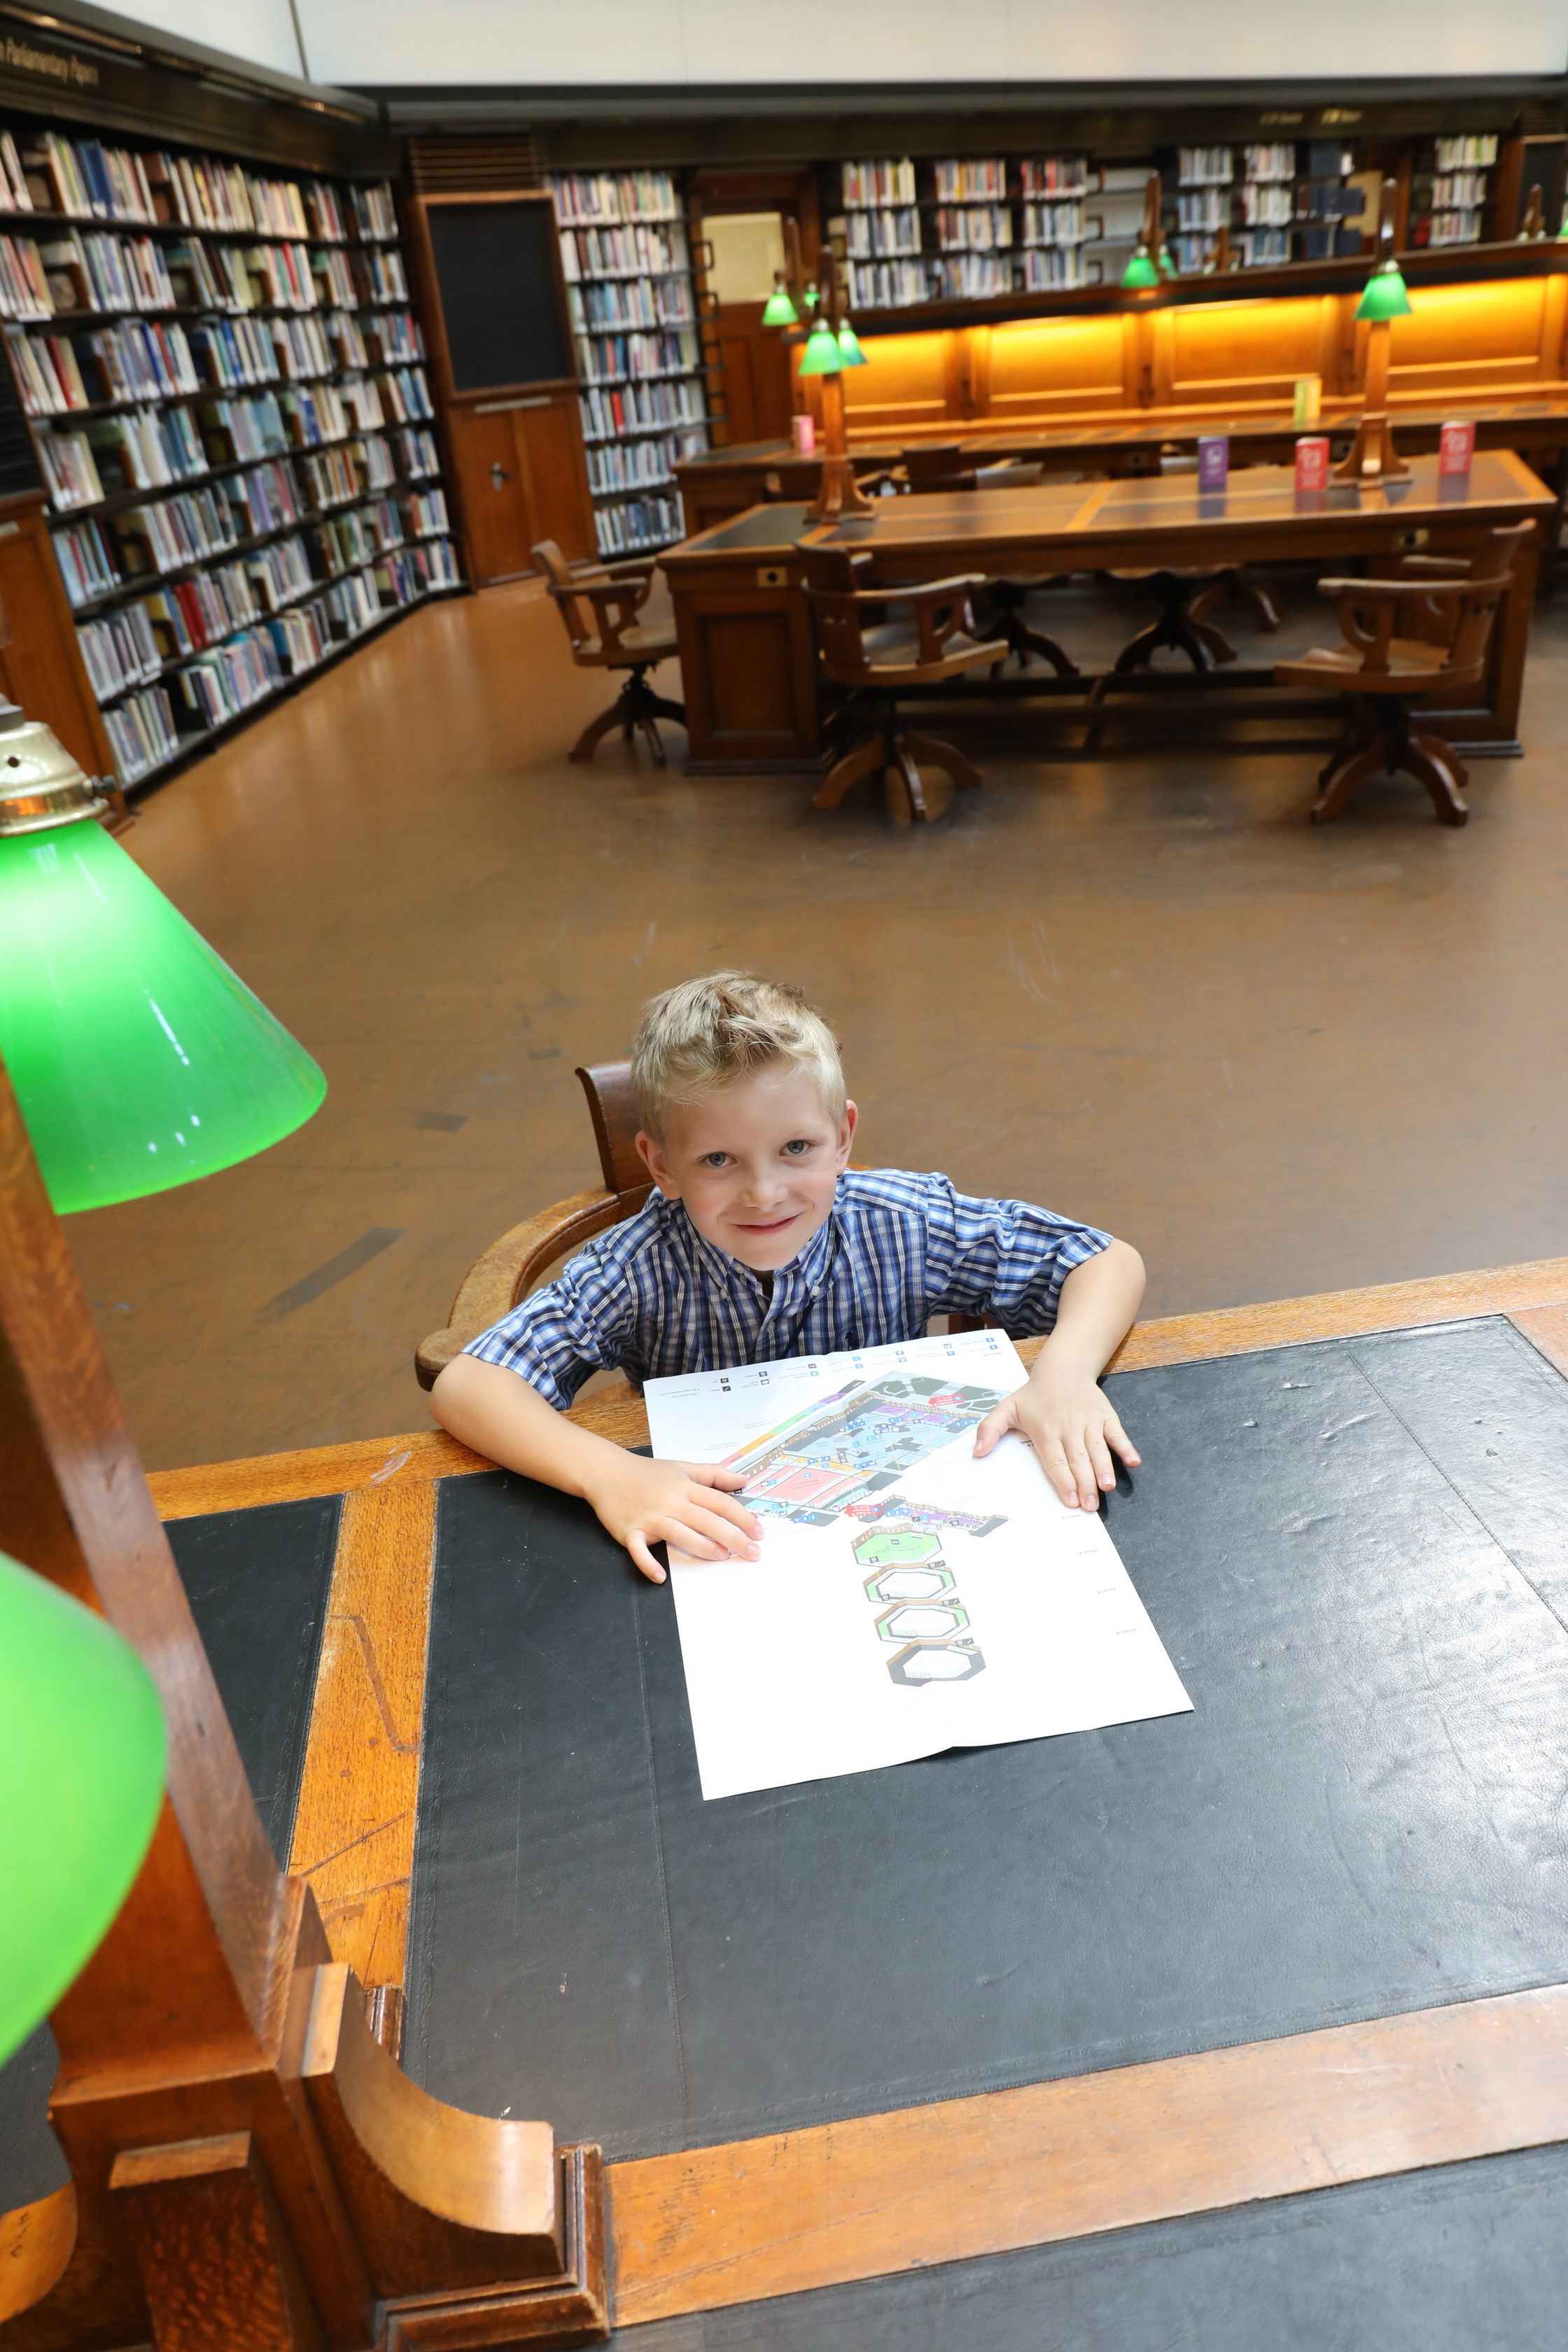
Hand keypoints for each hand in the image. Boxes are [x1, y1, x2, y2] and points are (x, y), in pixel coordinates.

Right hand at [586, 1454, 761, 1582]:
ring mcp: (649, 1518)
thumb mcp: (683, 1467)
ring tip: (721, 1556)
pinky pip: (639, 1550)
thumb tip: (742, 1479)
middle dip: (732, 1537)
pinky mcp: (629, 1531)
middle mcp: (670, 1502)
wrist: (606, 1472)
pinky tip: (661, 1576)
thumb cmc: (647, 1473)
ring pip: (679, 1533)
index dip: (742, 1517)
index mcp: (685, 1487)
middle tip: (752, 1552)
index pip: (719, 1502)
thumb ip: (714, 1474)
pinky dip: (648, 1563)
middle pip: (706, 1520)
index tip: (759, 1532)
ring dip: (701, 1546)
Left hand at [972, 1347, 1139, 1510]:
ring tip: (1107, 1488)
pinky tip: (1133, 1462)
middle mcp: (1068, 1427)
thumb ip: (989, 1429)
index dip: (1063, 1481)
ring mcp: (1089, 1421)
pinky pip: (1117, 1433)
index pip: (1055, 1460)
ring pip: (1097, 1449)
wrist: (1063, 1368)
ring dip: (1104, 1469)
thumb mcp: (1007, 1408)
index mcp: (1045, 1430)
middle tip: (1091, 1507)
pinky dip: (1126, 1447)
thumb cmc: (1034, 1394)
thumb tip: (976, 1452)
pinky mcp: (1106, 1416)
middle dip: (1085, 1484)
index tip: (1070, 1500)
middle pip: (1078, 1460)